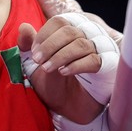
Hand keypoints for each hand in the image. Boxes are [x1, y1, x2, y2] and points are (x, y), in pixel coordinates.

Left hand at [19, 0, 118, 122]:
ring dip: (60, 56)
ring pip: (81, 44)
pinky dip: (75, 65)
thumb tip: (24, 27)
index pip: (59, 21)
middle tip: (38, 60)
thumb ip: (27, 45)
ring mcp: (99, 51)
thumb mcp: (33, 64)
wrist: (67, 108)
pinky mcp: (107, 67)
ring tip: (47, 68)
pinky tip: (63, 72)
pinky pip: (94, 60)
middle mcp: (86, 37)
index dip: (44, 35)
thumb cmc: (52, 82)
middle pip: (69, 30)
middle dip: (50, 46)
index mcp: (68, 32)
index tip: (33, 52)